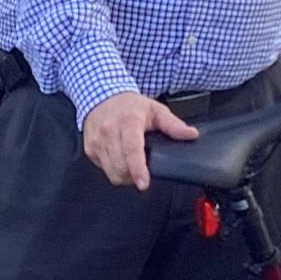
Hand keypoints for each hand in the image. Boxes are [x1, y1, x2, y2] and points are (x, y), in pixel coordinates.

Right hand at [82, 92, 198, 189]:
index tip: (143, 183)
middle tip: (143, 170)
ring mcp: (96, 141)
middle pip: (121, 166)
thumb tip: (191, 134)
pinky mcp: (89, 148)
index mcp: (128, 122)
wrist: (101, 95)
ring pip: (111, 171)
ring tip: (132, 166)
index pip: (131, 149)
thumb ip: (173, 125)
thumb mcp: (156, 110)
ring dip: (124, 175)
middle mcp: (109, 131)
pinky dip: (113, 169)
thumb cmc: (129, 106)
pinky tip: (120, 159)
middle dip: (134, 175)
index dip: (137, 169)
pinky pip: (103, 169)